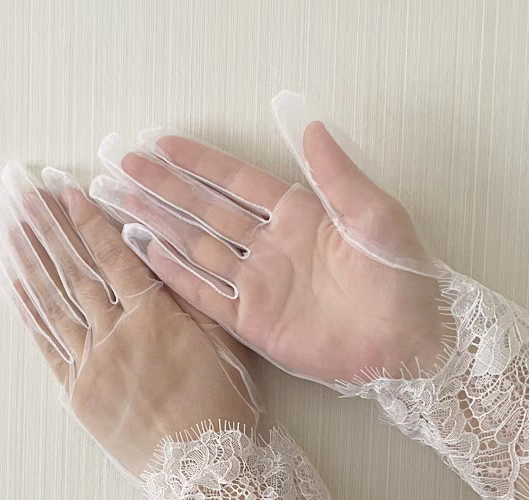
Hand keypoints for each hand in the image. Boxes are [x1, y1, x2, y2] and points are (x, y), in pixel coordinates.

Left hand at [0, 163, 259, 476]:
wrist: (203, 471)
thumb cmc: (223, 409)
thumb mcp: (225, 346)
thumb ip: (192, 299)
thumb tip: (160, 257)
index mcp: (155, 318)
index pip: (114, 257)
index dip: (89, 220)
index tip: (67, 190)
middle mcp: (116, 334)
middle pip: (75, 270)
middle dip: (46, 225)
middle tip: (19, 189)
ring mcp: (91, 363)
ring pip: (52, 300)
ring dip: (26, 257)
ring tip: (4, 222)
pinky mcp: (78, 392)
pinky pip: (44, 343)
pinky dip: (25, 310)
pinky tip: (8, 281)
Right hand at [91, 102, 446, 385]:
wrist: (405, 343)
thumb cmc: (400, 278)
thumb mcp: (374, 216)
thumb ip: (336, 176)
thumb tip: (311, 126)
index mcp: (300, 216)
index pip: (238, 182)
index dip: (200, 162)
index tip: (162, 143)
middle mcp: (272, 247)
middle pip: (208, 211)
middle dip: (166, 188)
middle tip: (125, 166)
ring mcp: (260, 285)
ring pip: (199, 249)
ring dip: (162, 226)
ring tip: (123, 203)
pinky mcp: (254, 322)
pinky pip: (208, 295)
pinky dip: (177, 276)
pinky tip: (148, 253)